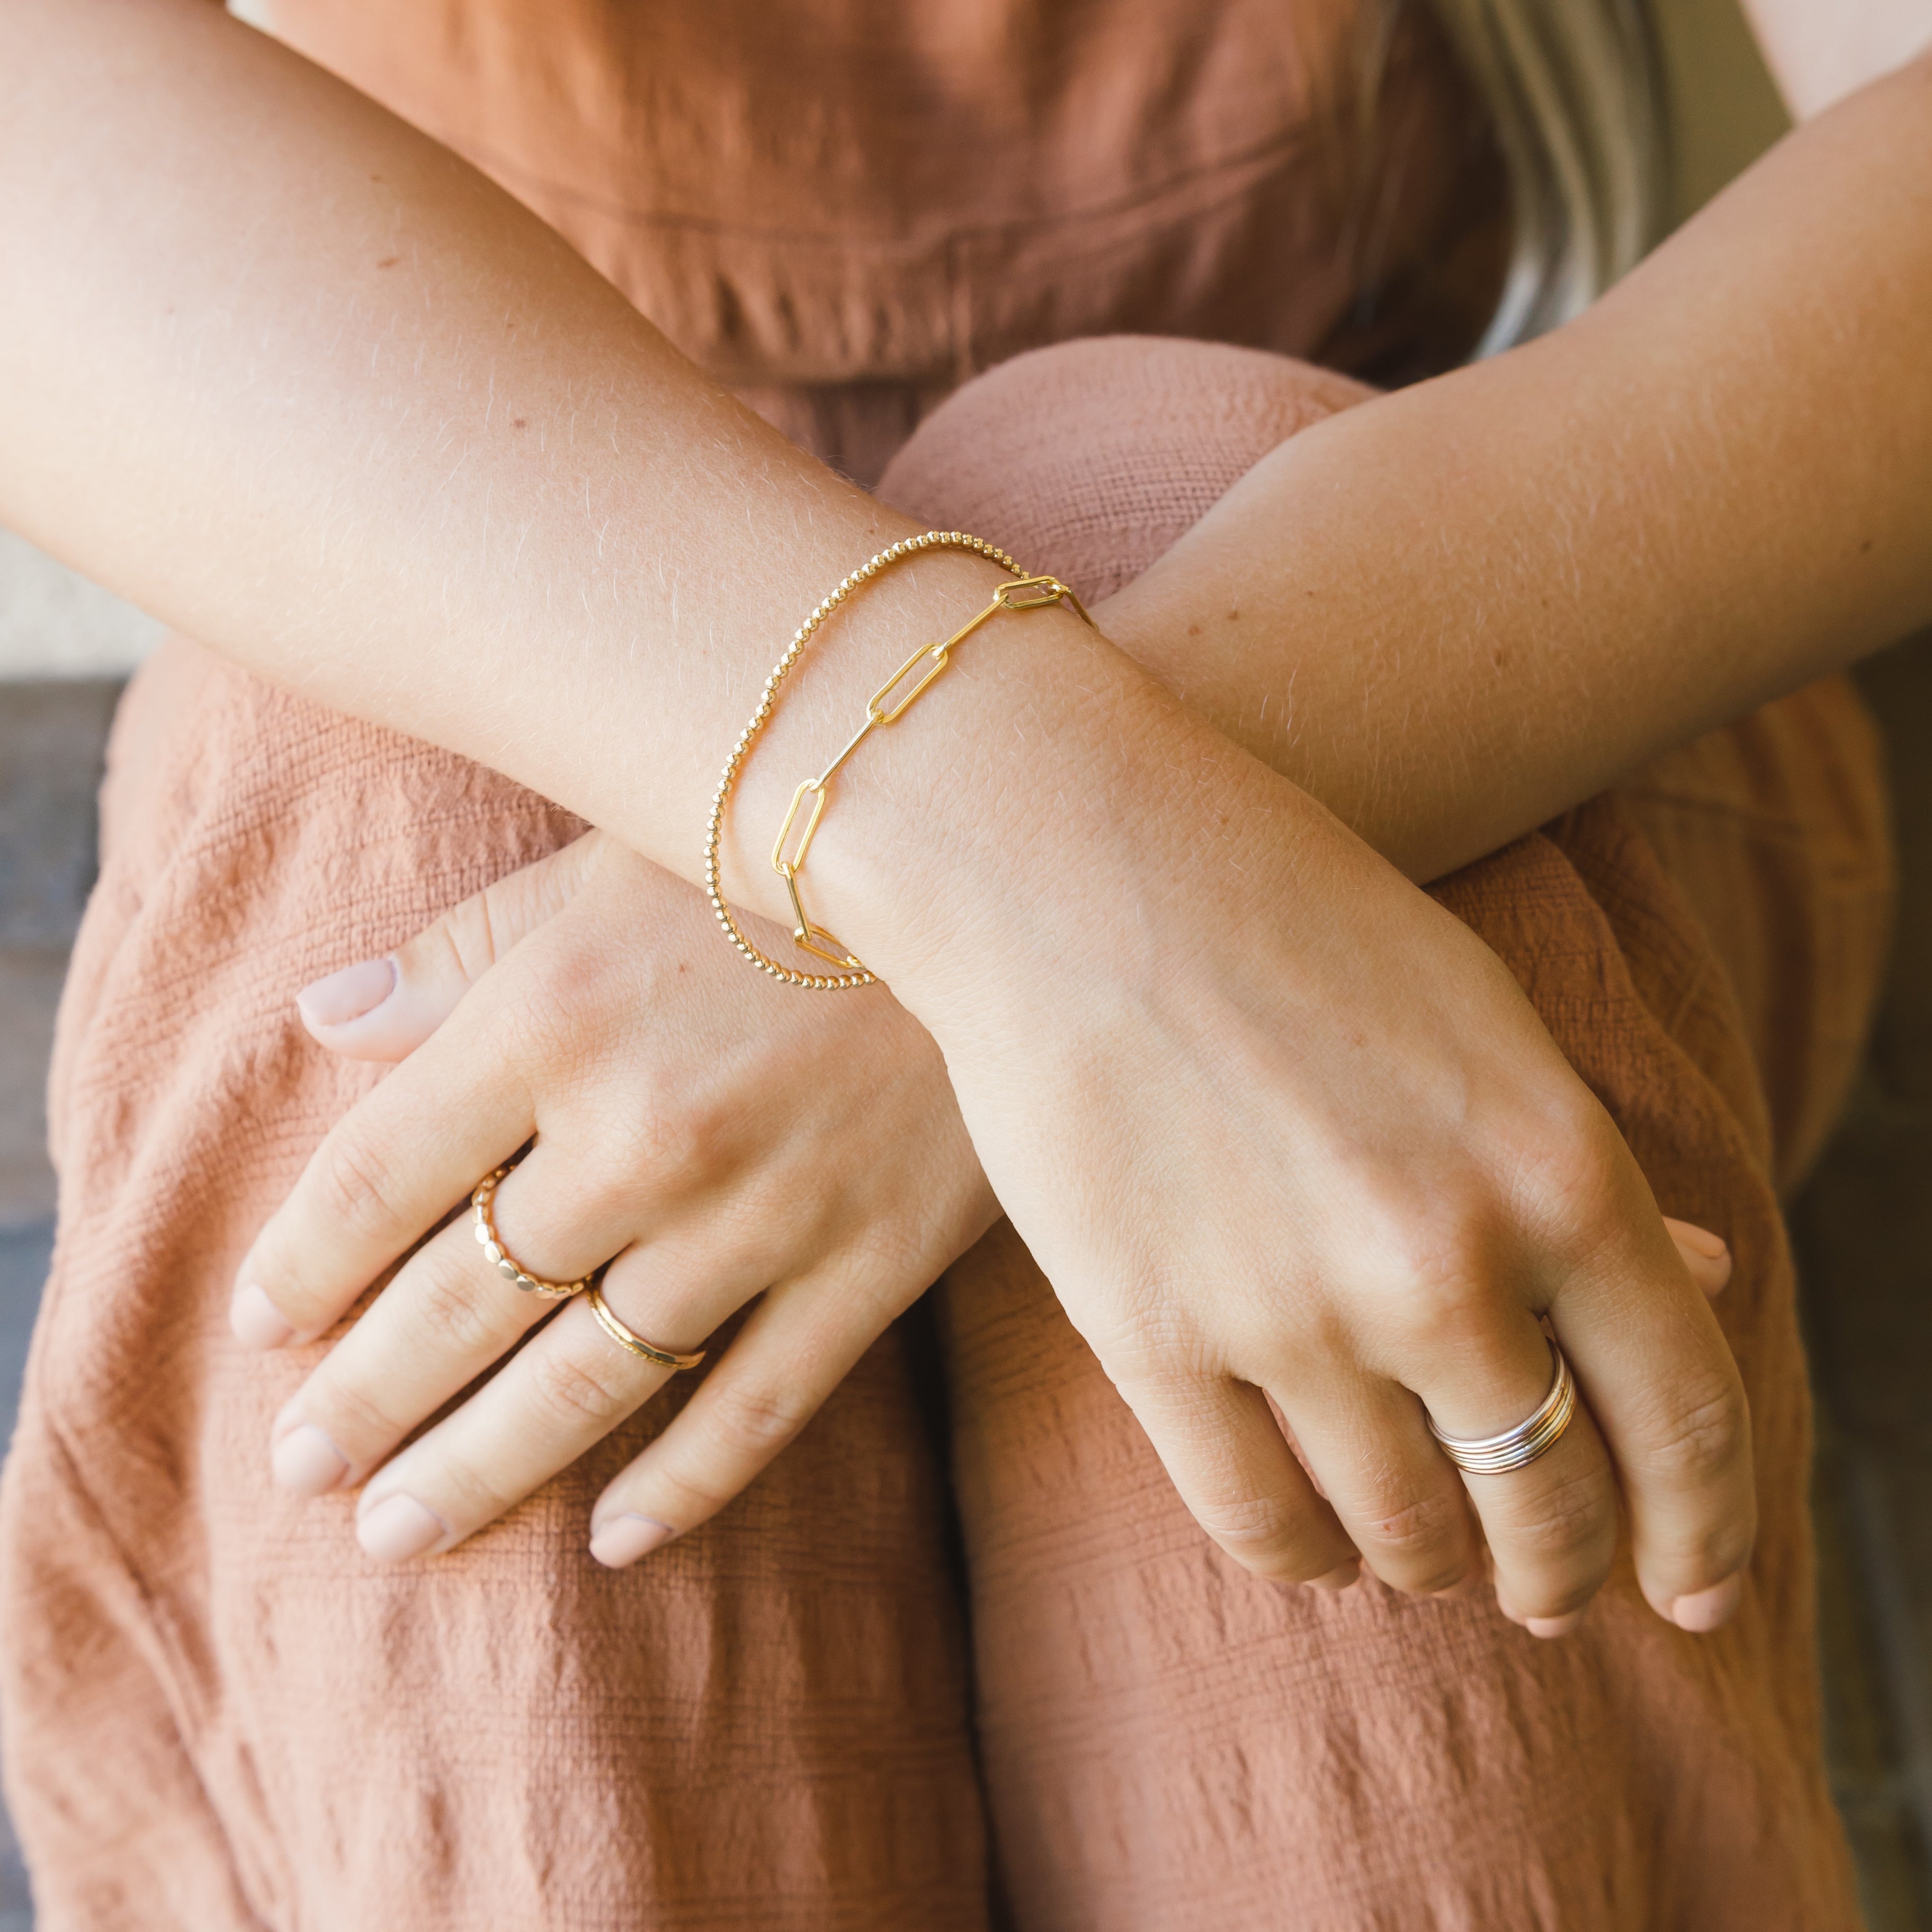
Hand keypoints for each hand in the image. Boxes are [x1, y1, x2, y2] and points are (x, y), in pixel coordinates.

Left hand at [231, 832, 995, 1565]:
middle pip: (460, 1303)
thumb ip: (463, 950)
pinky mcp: (870, 1265)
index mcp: (557, 1017)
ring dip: (479, 1469)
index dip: (305, 1261)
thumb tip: (318, 1020)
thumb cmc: (790, 848)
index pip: (380, 1174)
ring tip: (400, 1533)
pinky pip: (757, 1410)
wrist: (1008, 869)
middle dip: (363, 1400)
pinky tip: (613, 1538)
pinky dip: (682, 1487)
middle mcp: (641, 1134)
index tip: (261, 1326)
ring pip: (587, 1384)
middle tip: (300, 1472)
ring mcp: (763, 1216)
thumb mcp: (610, 858)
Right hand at [823, 656, 1754, 1638]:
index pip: (1684, 1416)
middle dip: (1561, 1568)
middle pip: (1546, 1501)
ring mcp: (1289, 1310)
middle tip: (1547, 1584)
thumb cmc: (1287, 913)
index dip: (1706, 1533)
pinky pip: (1259, 1520)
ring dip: (1430, 1559)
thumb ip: (1578, 1173)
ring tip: (1423, 1544)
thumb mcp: (1479, 1018)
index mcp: (1556, 1167)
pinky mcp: (1150, 1338)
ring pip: (1404, 1532)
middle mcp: (1441, 1262)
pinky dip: (1307, 1553)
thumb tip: (1705, 1281)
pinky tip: (1317, 1538)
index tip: (1695, 1594)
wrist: (1066, 860)